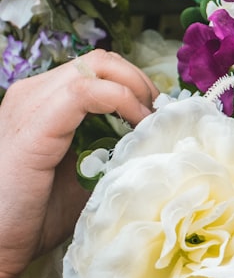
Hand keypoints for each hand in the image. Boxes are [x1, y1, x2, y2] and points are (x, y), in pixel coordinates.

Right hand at [0, 50, 156, 277]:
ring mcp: (29, 104)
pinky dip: (123, 100)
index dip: (137, 83)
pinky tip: (137, 125)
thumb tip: (155, 140)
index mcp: (42, 102)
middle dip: (141, 82)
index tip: (160, 114)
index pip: (99, 69)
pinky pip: (86, 92)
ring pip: (97, 66)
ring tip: (151, 122)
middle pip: (102, 61)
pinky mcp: (33, 126)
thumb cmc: (35, 216)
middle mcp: (32, 94)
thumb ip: (110, 150)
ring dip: (136, 88)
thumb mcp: (83, 175)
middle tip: (159, 116)